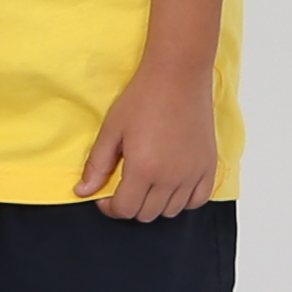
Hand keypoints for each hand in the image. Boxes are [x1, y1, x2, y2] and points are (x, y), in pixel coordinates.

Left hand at [78, 65, 223, 220]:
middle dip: (130, 205)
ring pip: (171, 211)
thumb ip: (97, 165)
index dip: (109, 207)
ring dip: (155, 204)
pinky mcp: (209, 166)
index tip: (105, 195)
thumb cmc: (143, 98)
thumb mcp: (111, 130)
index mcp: (143, 169)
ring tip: (146, 184)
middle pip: (147, 214)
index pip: (125, 209)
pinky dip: (183, 200)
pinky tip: (171, 185)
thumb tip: (82, 192)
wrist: (178, 77)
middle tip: (124, 187)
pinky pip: (198, 200)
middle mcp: (171, 178)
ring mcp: (193, 174)